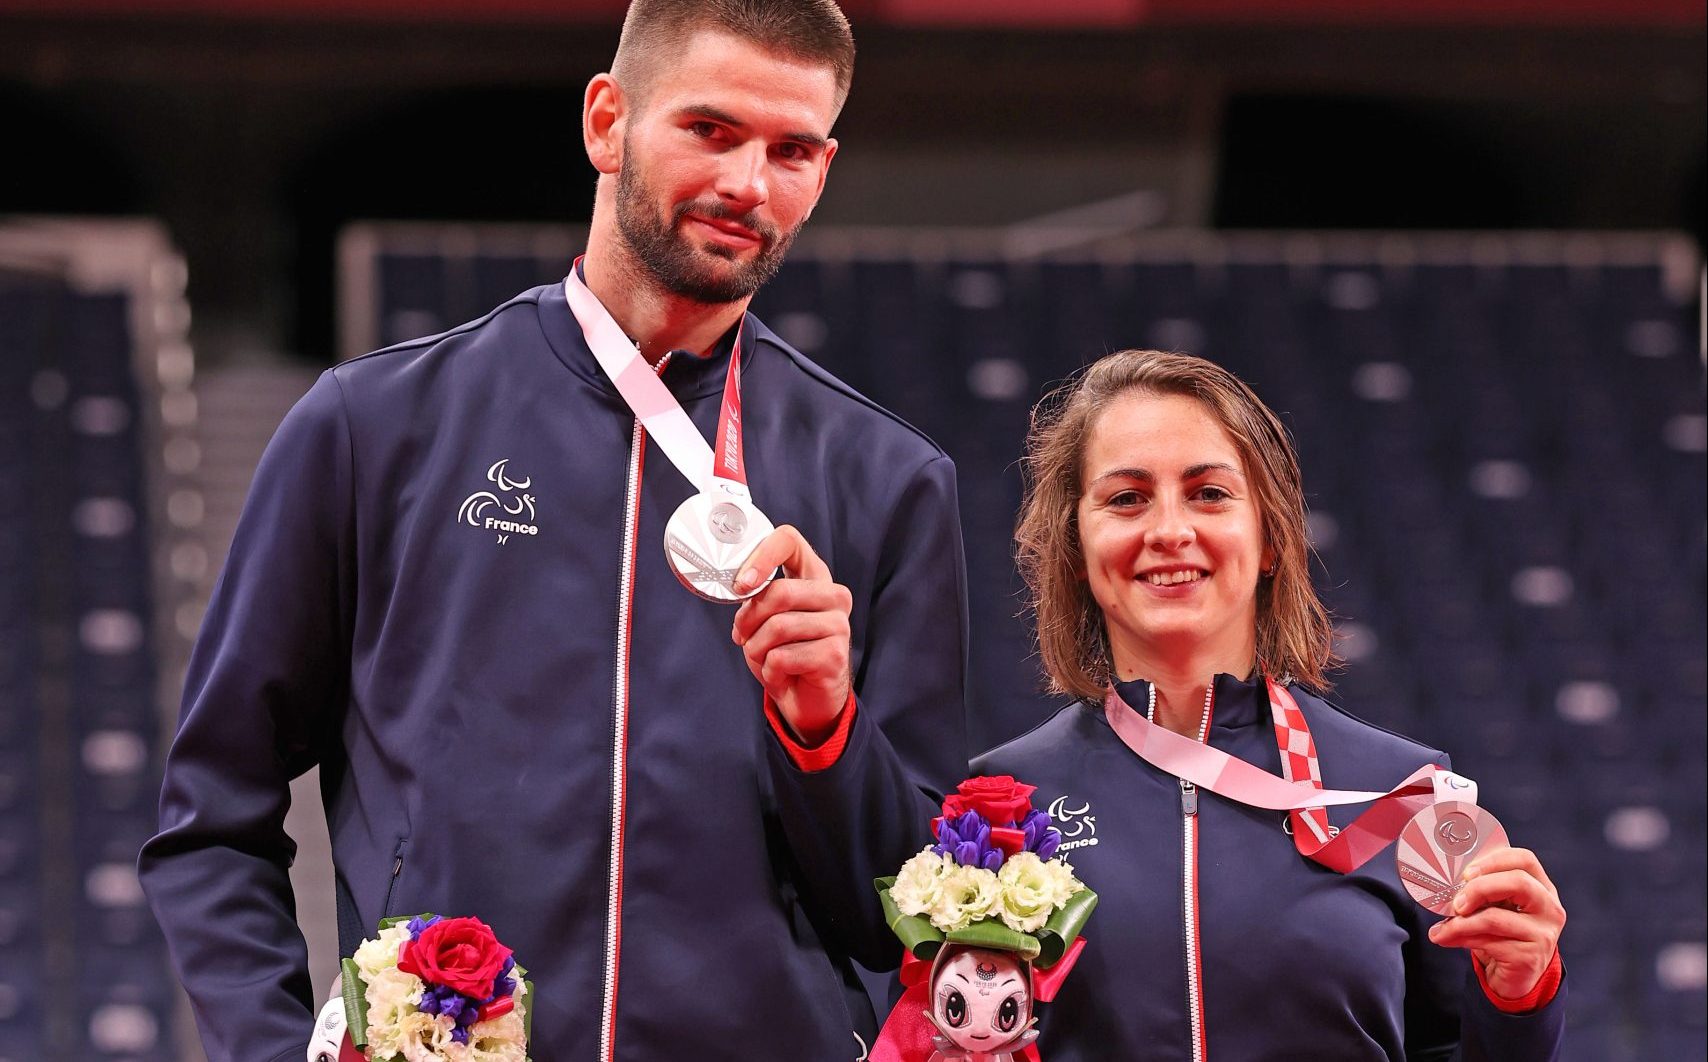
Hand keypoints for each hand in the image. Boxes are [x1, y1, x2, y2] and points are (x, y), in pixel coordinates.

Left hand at [730, 525, 851, 745]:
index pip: (789, 540)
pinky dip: (769, 671)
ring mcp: (839, 624)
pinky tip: (780, 675)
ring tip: (763, 658)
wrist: (807, 699)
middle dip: (749, 619)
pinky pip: (783, 657)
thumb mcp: (764, 619)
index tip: (741, 583)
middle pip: (779, 591)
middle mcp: (833, 594)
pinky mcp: (836, 655)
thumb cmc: (783, 652)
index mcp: (813, 575)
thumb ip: (757, 597)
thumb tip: (742, 587)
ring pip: (778, 627)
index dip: (761, 555)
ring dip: (757, 648)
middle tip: (743, 635)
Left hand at [1427, 845, 1566, 999]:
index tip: (1467, 872)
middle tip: (1456, 901)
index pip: (1525, 859)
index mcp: (1542, 888)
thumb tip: (1448, 884)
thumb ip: (1485, 891)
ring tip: (1442, 927)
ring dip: (1460, 922)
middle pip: (1518, 882)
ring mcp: (1543, 934)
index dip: (1493, 860)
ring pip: (1495, 917)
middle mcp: (1549, 909)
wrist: (1516, 976)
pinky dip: (1460, 938)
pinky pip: (1488, 942)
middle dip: (1479, 888)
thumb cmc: (1504, 935)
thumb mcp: (1498, 907)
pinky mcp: (1529, 957)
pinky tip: (1446, 938)